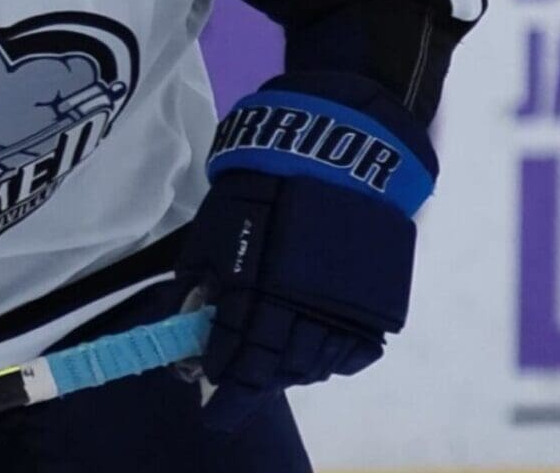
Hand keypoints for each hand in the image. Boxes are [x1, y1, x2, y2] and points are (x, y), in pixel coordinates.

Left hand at [178, 72, 435, 430]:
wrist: (336, 148)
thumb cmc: (263, 183)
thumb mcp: (214, 229)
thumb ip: (199, 284)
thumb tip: (185, 328)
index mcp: (258, 292)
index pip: (238, 362)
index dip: (224, 391)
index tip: (211, 410)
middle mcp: (303, 309)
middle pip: (276, 370)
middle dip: (253, 383)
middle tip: (239, 384)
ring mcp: (344, 307)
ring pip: (314, 364)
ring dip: (289, 371)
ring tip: (274, 363)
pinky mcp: (375, 301)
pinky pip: (353, 351)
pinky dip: (331, 359)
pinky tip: (314, 351)